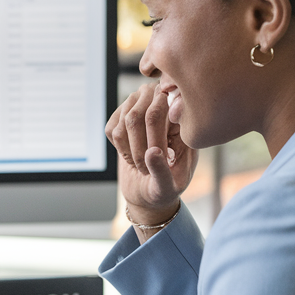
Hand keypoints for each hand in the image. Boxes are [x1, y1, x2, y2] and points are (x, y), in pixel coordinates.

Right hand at [106, 81, 198, 230]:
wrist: (148, 189)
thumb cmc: (166, 187)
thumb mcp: (170, 186)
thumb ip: (163, 172)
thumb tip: (152, 152)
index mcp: (183, 120)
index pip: (165, 113)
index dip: (156, 140)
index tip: (158, 162)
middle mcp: (163, 106)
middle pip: (141, 115)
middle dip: (140, 149)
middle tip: (146, 169)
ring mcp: (140, 107)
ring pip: (126, 121)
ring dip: (130, 150)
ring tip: (142, 164)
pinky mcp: (120, 117)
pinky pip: (111, 129)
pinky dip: (119, 149)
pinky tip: (131, 155)